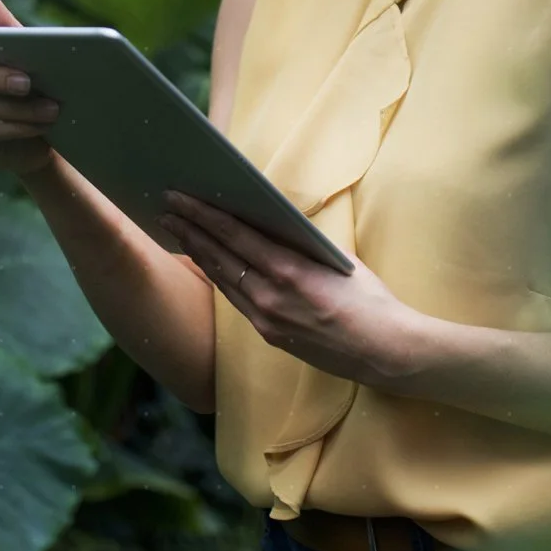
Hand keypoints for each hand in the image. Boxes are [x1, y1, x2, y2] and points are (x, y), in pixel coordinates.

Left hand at [159, 191, 423, 387]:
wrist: (385, 352)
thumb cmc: (370, 299)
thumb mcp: (337, 259)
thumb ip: (300, 244)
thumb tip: (270, 221)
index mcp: (288, 272)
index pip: (235, 235)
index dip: (203, 214)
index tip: (179, 197)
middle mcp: (270, 297)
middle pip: (219, 256)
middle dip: (189, 230)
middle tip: (165, 208)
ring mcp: (267, 320)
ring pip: (223, 279)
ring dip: (198, 252)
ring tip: (177, 231)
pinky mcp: (270, 336)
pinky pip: (237, 301)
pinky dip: (220, 277)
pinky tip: (209, 263)